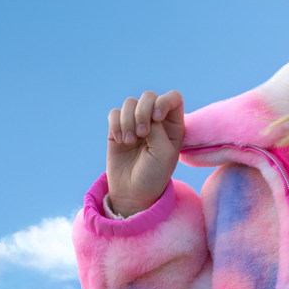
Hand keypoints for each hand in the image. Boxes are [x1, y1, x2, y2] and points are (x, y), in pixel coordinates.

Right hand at [106, 90, 184, 216]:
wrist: (133, 192)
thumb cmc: (154, 175)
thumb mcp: (163, 153)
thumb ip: (157, 129)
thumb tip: (143, 114)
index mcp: (173, 126)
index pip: (173, 98)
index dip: (163, 101)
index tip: (156, 118)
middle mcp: (156, 121)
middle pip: (149, 96)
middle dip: (143, 111)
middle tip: (142, 134)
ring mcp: (136, 123)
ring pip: (130, 102)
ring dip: (128, 120)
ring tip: (130, 141)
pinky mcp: (118, 129)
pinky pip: (114, 113)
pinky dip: (116, 124)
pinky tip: (121, 140)